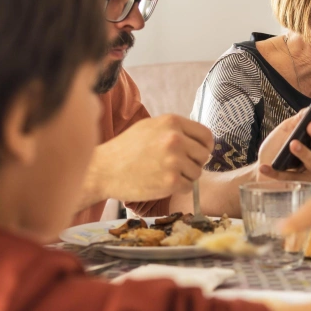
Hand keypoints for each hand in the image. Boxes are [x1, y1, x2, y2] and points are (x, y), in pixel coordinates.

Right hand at [82, 114, 212, 202]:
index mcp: (172, 122)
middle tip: (177, 166)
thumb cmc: (125, 149)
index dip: (204, 146)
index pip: (206, 135)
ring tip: (165, 174)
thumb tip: (199, 140)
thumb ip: (174, 130)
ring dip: (185, 177)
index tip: (197, 153)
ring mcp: (174, 160)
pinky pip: (188, 187)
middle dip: (194, 162)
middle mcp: (175, 139)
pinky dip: (178, 188)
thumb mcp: (149, 127)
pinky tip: (161, 183)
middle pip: (204, 155)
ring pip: (197, 173)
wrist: (104, 170)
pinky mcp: (171, 181)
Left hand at [257, 109, 310, 182]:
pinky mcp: (304, 184)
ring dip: (304, 153)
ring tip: (292, 144)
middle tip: (310, 125)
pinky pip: (291, 177)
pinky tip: (264, 167)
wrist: (263, 166)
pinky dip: (277, 172)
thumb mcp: (286, 129)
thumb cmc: (278, 147)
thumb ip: (297, 120)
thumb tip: (308, 111)